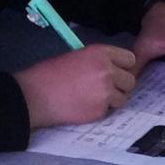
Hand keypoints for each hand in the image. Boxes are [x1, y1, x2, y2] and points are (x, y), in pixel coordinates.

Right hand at [14, 44, 136, 129]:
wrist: (34, 96)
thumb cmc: (50, 73)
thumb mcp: (77, 56)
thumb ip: (99, 61)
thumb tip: (115, 69)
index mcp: (101, 53)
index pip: (130, 59)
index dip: (123, 67)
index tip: (115, 72)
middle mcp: (107, 70)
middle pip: (130, 80)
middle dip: (120, 85)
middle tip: (105, 88)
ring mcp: (105, 92)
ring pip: (123, 98)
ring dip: (113, 100)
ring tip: (94, 99)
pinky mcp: (99, 111)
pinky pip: (109, 111)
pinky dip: (101, 110)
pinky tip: (85, 106)